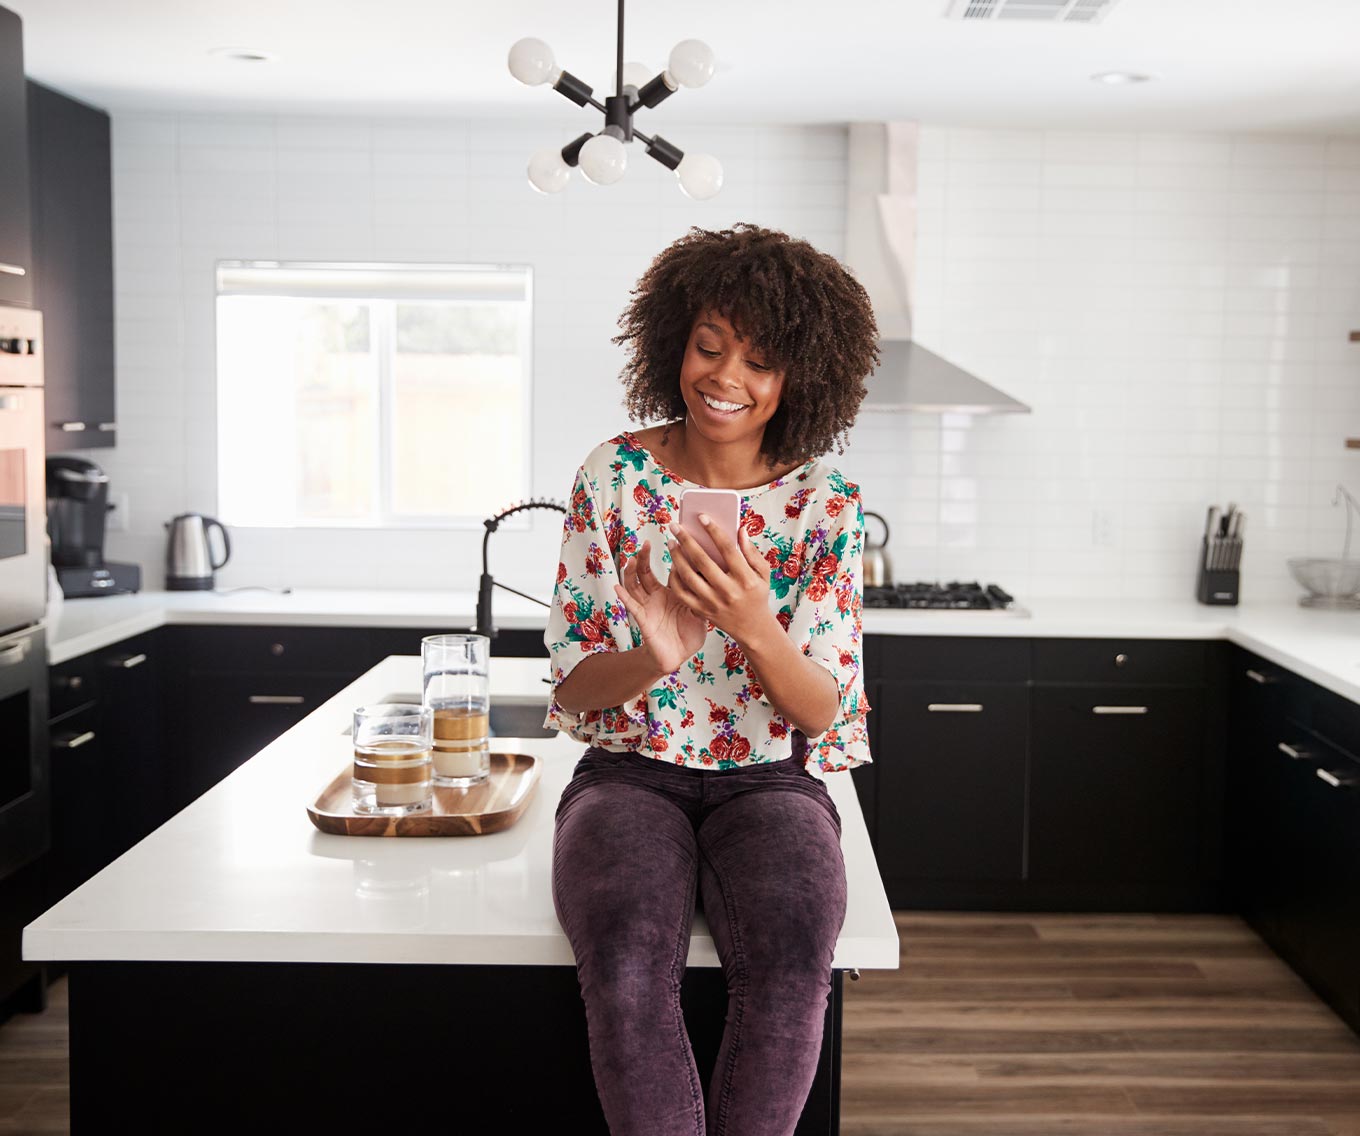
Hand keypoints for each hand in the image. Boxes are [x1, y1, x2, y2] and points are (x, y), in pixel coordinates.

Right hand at [614, 539, 705, 674]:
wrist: (678, 657)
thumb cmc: (689, 635)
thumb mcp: (701, 612)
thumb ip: (704, 595)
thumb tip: (717, 577)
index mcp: (672, 593)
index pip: (669, 571)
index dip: (670, 558)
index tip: (676, 540)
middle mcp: (656, 597)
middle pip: (645, 573)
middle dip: (643, 558)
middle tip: (645, 543)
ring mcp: (648, 607)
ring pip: (634, 586)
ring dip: (631, 573)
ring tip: (631, 560)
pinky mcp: (643, 620)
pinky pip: (632, 607)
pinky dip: (624, 597)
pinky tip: (617, 587)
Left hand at [666, 516, 779, 648]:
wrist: (752, 628)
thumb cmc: (757, 594)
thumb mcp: (763, 573)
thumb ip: (752, 552)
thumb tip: (740, 530)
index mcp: (746, 579)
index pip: (728, 550)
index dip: (714, 531)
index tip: (701, 517)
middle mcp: (729, 591)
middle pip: (703, 561)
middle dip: (687, 541)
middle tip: (675, 526)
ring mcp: (714, 603)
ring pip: (689, 577)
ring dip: (677, 558)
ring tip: (671, 543)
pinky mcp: (703, 611)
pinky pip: (683, 593)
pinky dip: (675, 579)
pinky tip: (673, 566)